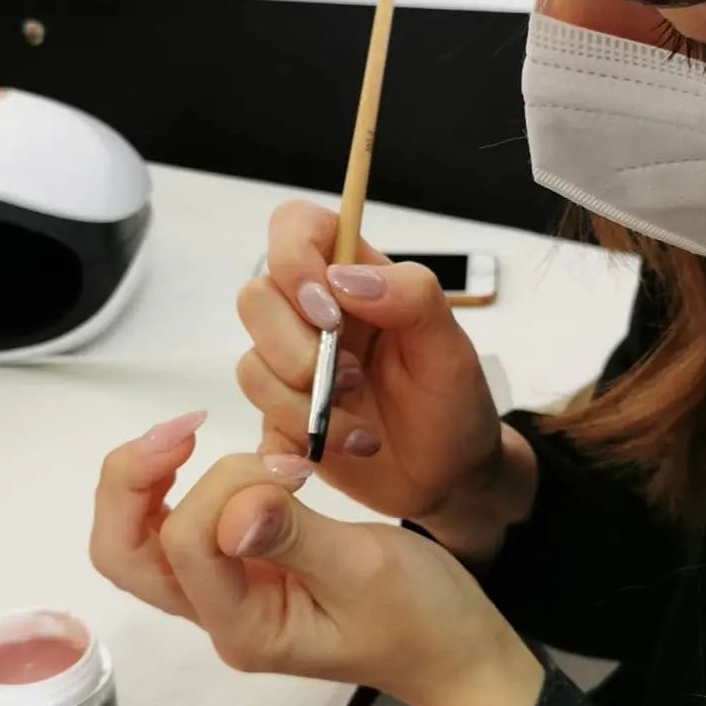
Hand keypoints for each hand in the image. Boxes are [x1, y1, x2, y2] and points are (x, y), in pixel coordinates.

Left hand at [91, 413, 544, 705]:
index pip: (187, 545)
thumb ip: (297, 537)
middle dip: (133, 481)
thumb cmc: (421, 617)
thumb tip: (237, 505)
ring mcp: (223, 594)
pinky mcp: (239, 571)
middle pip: (124, 553)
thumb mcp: (369, 570)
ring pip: (139, 539)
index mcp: (246, 627)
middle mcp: (218, 615)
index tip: (290, 466)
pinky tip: (202, 453)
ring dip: (146, 481)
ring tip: (186, 433)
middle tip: (183, 429)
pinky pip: (177, 527)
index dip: (223, 487)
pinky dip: (173, 484)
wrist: (450, 650)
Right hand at [236, 201, 536, 556]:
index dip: (292, 257)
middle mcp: (312, 317)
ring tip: (359, 433)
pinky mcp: (279, 419)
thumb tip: (343, 278)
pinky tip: (324, 457)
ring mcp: (290, 369)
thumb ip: (412, 297)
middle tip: (353, 381)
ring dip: (305, 409)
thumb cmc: (454, 404)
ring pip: (251, 368)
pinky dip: (291, 446)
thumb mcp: (451, 349)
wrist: (448, 479)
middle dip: (297, 352)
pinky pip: (256, 423)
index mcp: (353, 281)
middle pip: (255, 298)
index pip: (295, 227)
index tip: (327, 310)